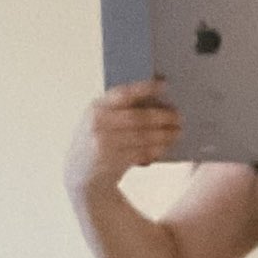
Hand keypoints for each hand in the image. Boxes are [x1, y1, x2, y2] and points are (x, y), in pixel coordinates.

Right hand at [64, 76, 181, 193]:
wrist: (78, 173)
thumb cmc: (97, 140)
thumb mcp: (99, 120)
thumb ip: (118, 110)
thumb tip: (155, 101)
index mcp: (96, 107)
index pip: (123, 93)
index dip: (145, 88)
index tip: (165, 85)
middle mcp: (98, 124)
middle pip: (137, 117)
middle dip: (161, 117)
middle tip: (179, 116)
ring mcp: (103, 144)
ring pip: (142, 137)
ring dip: (163, 135)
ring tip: (177, 132)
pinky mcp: (111, 162)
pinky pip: (140, 153)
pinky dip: (155, 150)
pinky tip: (165, 147)